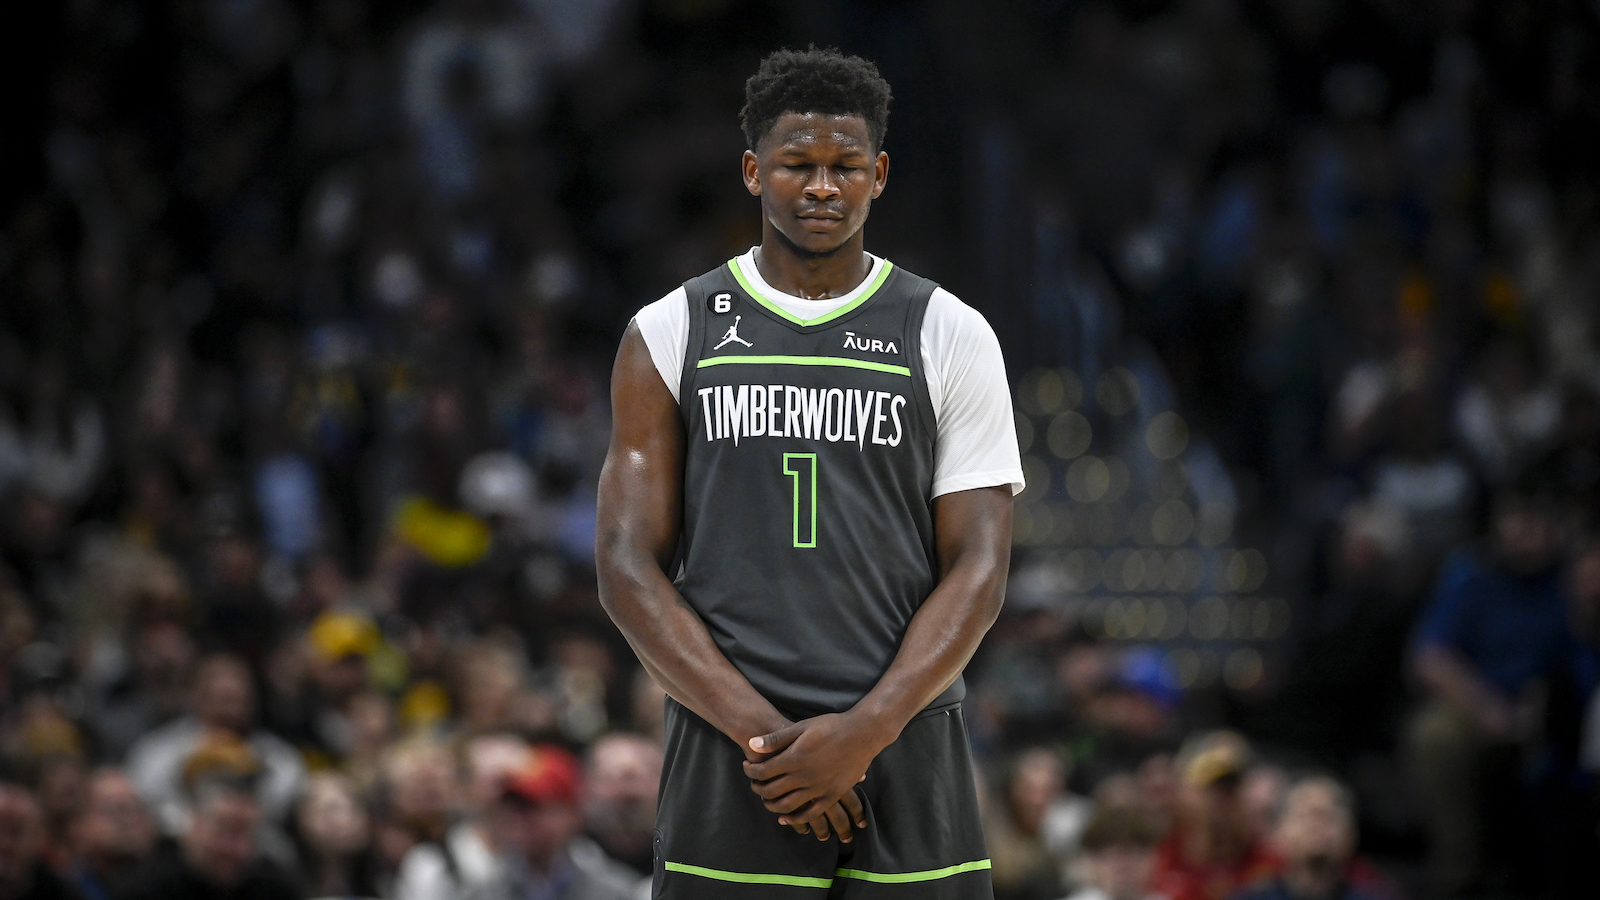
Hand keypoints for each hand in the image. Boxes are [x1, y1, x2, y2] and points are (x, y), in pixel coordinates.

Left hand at [743, 713, 885, 836]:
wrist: (861, 734)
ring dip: (772, 806)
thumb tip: (752, 744)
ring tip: (766, 800)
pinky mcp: (831, 795)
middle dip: (758, 788)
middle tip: (754, 784)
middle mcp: (804, 777)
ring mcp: (818, 788)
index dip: (751, 771)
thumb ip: (777, 739)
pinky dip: (795, 819)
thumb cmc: (830, 726)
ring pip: (787, 806)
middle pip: (772, 790)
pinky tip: (786, 818)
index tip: (747, 767)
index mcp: (794, 758)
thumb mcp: (801, 727)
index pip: (763, 771)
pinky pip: (810, 814)